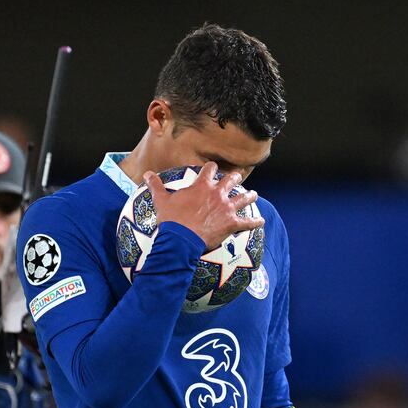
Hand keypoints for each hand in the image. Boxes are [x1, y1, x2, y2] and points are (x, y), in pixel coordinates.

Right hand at [145, 162, 264, 248]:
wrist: (181, 239)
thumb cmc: (171, 220)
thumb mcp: (161, 201)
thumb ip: (156, 186)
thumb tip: (147, 174)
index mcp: (201, 187)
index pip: (209, 169)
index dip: (211, 167)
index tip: (212, 167)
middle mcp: (217, 194)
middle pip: (231, 180)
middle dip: (235, 178)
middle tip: (237, 177)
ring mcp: (226, 209)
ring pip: (244, 198)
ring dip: (250, 196)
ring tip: (254, 195)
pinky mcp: (232, 224)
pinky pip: (248, 222)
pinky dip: (255, 222)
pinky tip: (261, 221)